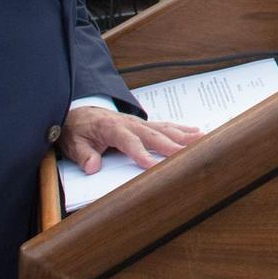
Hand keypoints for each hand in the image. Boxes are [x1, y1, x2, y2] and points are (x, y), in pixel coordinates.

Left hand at [58, 105, 201, 174]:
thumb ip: (83, 155)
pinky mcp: (145, 125)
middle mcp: (130, 124)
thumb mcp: (73, 143)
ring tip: (204, 140)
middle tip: (189, 155)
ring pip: (165, 129)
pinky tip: (197, 132)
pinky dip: (183, 129)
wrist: (80, 113)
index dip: (140, 154)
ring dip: (185, 136)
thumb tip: (92, 166)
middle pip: (154, 136)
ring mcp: (140, 123)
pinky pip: (167, 126)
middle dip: (172, 146)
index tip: (151, 166)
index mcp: (112, 128)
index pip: (129, 142)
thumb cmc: (78, 130)